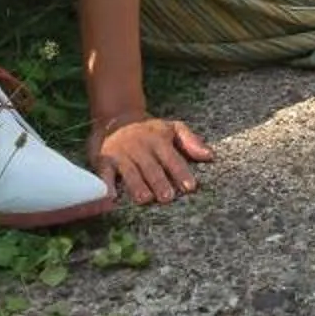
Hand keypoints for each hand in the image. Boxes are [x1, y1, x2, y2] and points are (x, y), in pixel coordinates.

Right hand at [91, 112, 213, 205]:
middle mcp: (141, 148)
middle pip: (152, 168)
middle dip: (160, 182)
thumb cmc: (149, 129)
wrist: (116, 116)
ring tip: (145, 199)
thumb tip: (210, 156)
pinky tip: (111, 197)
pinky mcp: (104, 160)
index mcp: (159, 141)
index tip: (190, 187)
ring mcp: (122, 154)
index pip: (173, 159)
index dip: (181, 173)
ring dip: (137, 185)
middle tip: (167, 197)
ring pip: (130, 172)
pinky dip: (107, 184)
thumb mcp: (172, 128)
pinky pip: (105, 173)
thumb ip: (191, 142)